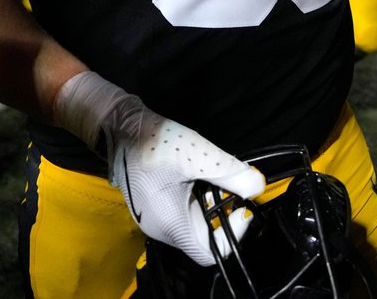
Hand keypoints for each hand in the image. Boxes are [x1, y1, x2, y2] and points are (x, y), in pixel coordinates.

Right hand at [108, 107, 264, 265]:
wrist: (119, 125)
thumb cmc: (155, 143)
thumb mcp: (200, 156)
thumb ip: (232, 174)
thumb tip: (258, 187)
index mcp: (170, 225)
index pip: (210, 252)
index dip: (233, 234)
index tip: (242, 207)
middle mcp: (161, 228)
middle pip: (203, 238)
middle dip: (224, 216)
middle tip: (234, 191)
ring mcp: (155, 217)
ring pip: (194, 224)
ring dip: (211, 205)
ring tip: (218, 180)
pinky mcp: (153, 205)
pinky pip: (182, 212)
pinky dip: (198, 199)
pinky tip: (201, 176)